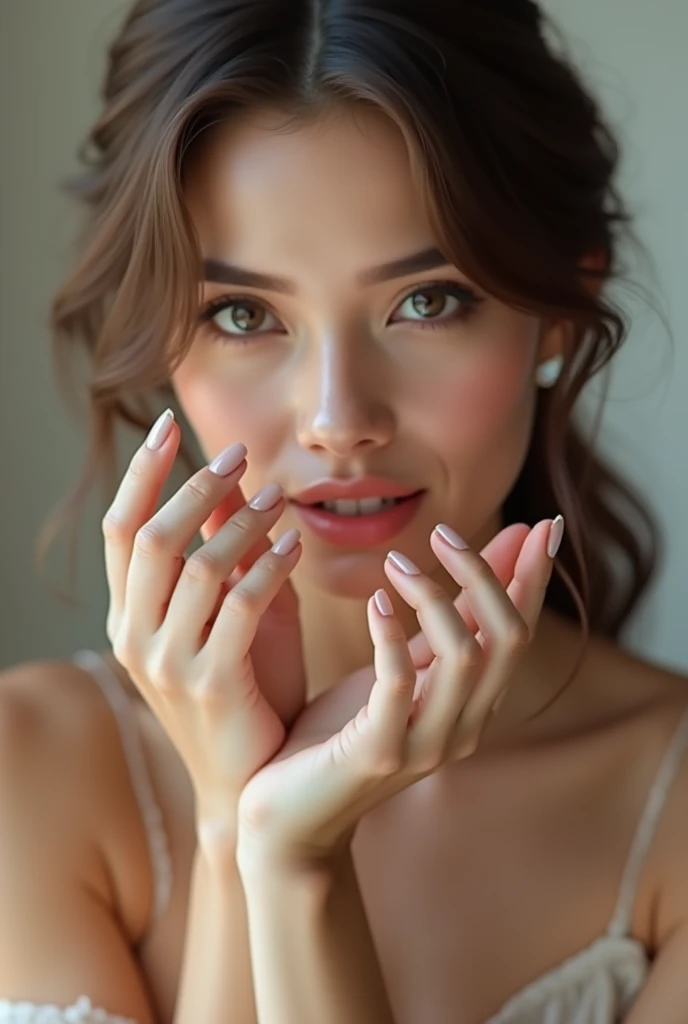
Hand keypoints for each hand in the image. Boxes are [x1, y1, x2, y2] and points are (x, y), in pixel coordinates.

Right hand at [102, 410, 305, 828]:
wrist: (248, 781)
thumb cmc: (245, 690)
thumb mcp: (229, 614)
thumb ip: (226, 554)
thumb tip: (234, 484)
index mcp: (128, 616)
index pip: (121, 529)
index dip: (142, 474)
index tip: (169, 425)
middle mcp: (133, 635)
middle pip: (152, 538)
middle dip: (195, 486)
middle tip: (239, 453)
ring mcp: (167, 662)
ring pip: (197, 566)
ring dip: (242, 523)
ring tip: (278, 497)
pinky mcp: (211, 682)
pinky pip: (240, 605)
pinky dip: (269, 566)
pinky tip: (295, 545)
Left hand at [234, 518, 561, 871]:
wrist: (286, 821)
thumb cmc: (336, 739)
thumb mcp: (397, 674)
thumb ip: (438, 631)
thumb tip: (471, 571)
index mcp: (471, 706)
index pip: (517, 632)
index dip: (531, 578)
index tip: (540, 523)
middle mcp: (464, 726)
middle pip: (508, 638)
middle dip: (487, 575)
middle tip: (444, 532)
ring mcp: (426, 745)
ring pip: (465, 656)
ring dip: (435, 597)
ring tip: (398, 563)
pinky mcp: (379, 754)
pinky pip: (400, 684)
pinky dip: (392, 634)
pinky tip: (378, 600)